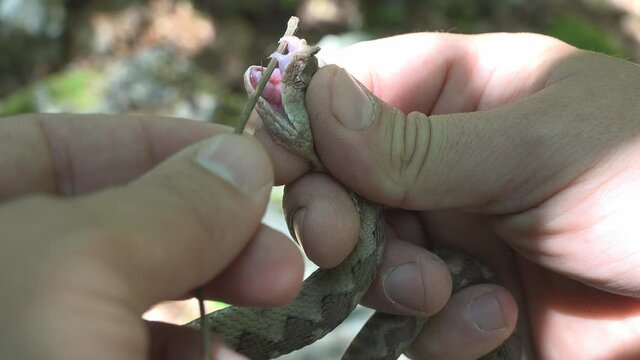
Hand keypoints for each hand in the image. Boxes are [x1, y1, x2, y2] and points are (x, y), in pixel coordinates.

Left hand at [0, 114, 303, 359]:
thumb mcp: (82, 270)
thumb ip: (166, 206)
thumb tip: (246, 159)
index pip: (53, 148)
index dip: (151, 140)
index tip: (243, 154)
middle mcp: (9, 274)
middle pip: (117, 220)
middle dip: (211, 224)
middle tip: (280, 249)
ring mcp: (41, 332)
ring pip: (142, 288)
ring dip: (224, 287)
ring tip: (282, 293)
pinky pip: (142, 349)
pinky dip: (201, 347)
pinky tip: (235, 356)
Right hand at [257, 32, 639, 357]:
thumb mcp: (538, 147)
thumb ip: (418, 141)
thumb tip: (312, 100)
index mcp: (458, 95)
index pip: (348, 97)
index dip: (302, 129)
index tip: (268, 168)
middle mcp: (443, 165)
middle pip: (341, 186)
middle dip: (334, 217)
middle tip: (338, 242)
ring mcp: (454, 238)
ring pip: (368, 263)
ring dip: (393, 281)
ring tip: (442, 289)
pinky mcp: (471, 308)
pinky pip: (416, 327)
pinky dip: (444, 333)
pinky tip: (498, 321)